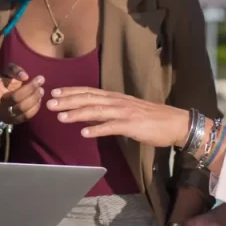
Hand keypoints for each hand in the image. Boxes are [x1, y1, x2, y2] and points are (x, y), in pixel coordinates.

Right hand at [0, 64, 44, 124]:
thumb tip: (25, 77)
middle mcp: (0, 107)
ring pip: (24, 110)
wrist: (3, 96)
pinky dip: (36, 106)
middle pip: (16, 100)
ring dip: (35, 98)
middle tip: (41, 79)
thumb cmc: (4, 81)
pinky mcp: (16, 121)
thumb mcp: (6, 72)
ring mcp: (8, 116)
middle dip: (31, 89)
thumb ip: (14, 70)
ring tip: (41, 89)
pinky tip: (39, 98)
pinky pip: (28, 116)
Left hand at [46, 87, 189, 147]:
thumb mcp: (126, 111)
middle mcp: (118, 101)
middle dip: (68, 101)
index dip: (71, 91)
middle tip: (49, 103)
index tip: (54, 92)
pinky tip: (84, 133)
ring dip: (77, 114)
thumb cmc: (151, 119)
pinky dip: (97, 129)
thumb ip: (107, 112)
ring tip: (61, 117)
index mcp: (116, 97)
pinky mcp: (132, 125)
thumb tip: (87, 115)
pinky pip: (111, 127)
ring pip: (96, 111)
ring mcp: (125, 112)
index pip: (89, 91)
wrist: (176, 123)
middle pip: (89, 99)